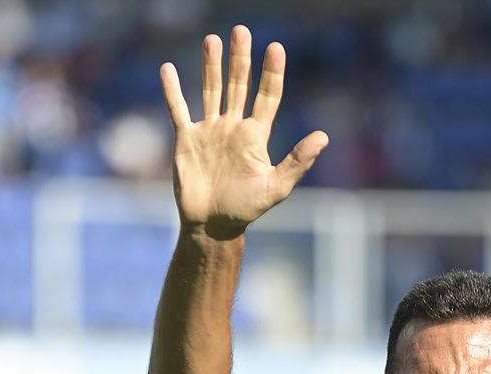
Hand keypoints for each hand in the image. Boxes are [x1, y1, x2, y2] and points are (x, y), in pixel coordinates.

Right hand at [159, 27, 326, 238]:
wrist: (212, 225)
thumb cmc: (246, 209)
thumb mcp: (276, 187)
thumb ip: (297, 161)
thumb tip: (323, 136)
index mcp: (255, 136)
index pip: (267, 96)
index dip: (272, 73)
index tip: (276, 48)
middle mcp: (233, 127)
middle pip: (239, 85)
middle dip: (241, 59)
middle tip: (242, 31)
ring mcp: (210, 131)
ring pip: (211, 90)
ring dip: (211, 66)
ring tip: (212, 40)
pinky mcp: (187, 139)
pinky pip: (178, 109)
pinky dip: (172, 91)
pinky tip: (167, 69)